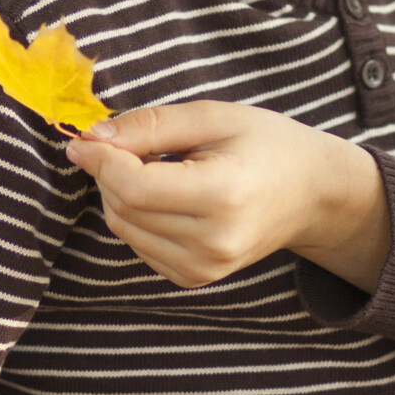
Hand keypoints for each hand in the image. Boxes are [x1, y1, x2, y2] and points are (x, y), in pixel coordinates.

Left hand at [64, 102, 391, 291]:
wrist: (310, 194)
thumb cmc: (266, 144)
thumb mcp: (213, 116)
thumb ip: (150, 125)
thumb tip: (91, 138)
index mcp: (224, 195)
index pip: (135, 187)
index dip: (100, 161)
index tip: (83, 138)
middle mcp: (215, 242)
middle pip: (124, 209)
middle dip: (108, 173)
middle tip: (124, 144)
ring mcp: (205, 268)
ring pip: (125, 230)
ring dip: (118, 195)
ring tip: (153, 167)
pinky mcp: (195, 278)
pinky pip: (138, 246)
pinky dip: (135, 218)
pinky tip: (164, 197)